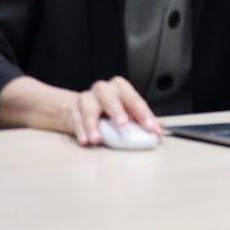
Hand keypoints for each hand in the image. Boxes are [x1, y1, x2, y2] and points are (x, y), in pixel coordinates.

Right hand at [0, 75, 161, 145]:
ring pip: (89, 109)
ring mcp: (86, 98)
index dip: (143, 113)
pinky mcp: (71, 109)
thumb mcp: (125, 113)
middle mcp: (103, 90)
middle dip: (118, 111)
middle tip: (123, 125)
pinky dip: (80, 131)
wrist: (76, 109)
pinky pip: (75, 119)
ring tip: (97, 139)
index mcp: (120, 88)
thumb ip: (140, 121)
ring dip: (94, 125)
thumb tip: (158, 132)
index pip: (133, 99)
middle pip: (110, 97)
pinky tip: (85, 141)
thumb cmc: (107, 111)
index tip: (150, 127)